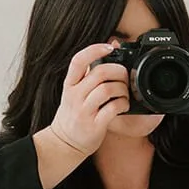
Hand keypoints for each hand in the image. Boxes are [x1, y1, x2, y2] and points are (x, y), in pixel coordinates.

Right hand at [46, 39, 129, 159]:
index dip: (95, 49)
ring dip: (122, 89)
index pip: (78, 60)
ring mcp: (84, 111)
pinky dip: (123, 104)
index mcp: (69, 84)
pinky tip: (123, 105)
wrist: (64, 143)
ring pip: (108, 89)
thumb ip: (90, 71)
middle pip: (100, 72)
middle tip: (124, 77)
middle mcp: (74, 96)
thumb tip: (112, 45)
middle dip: (118, 71)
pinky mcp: (94, 125)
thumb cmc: (73, 114)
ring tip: (124, 93)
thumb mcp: (74, 90)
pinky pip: (113, 108)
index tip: (109, 48)